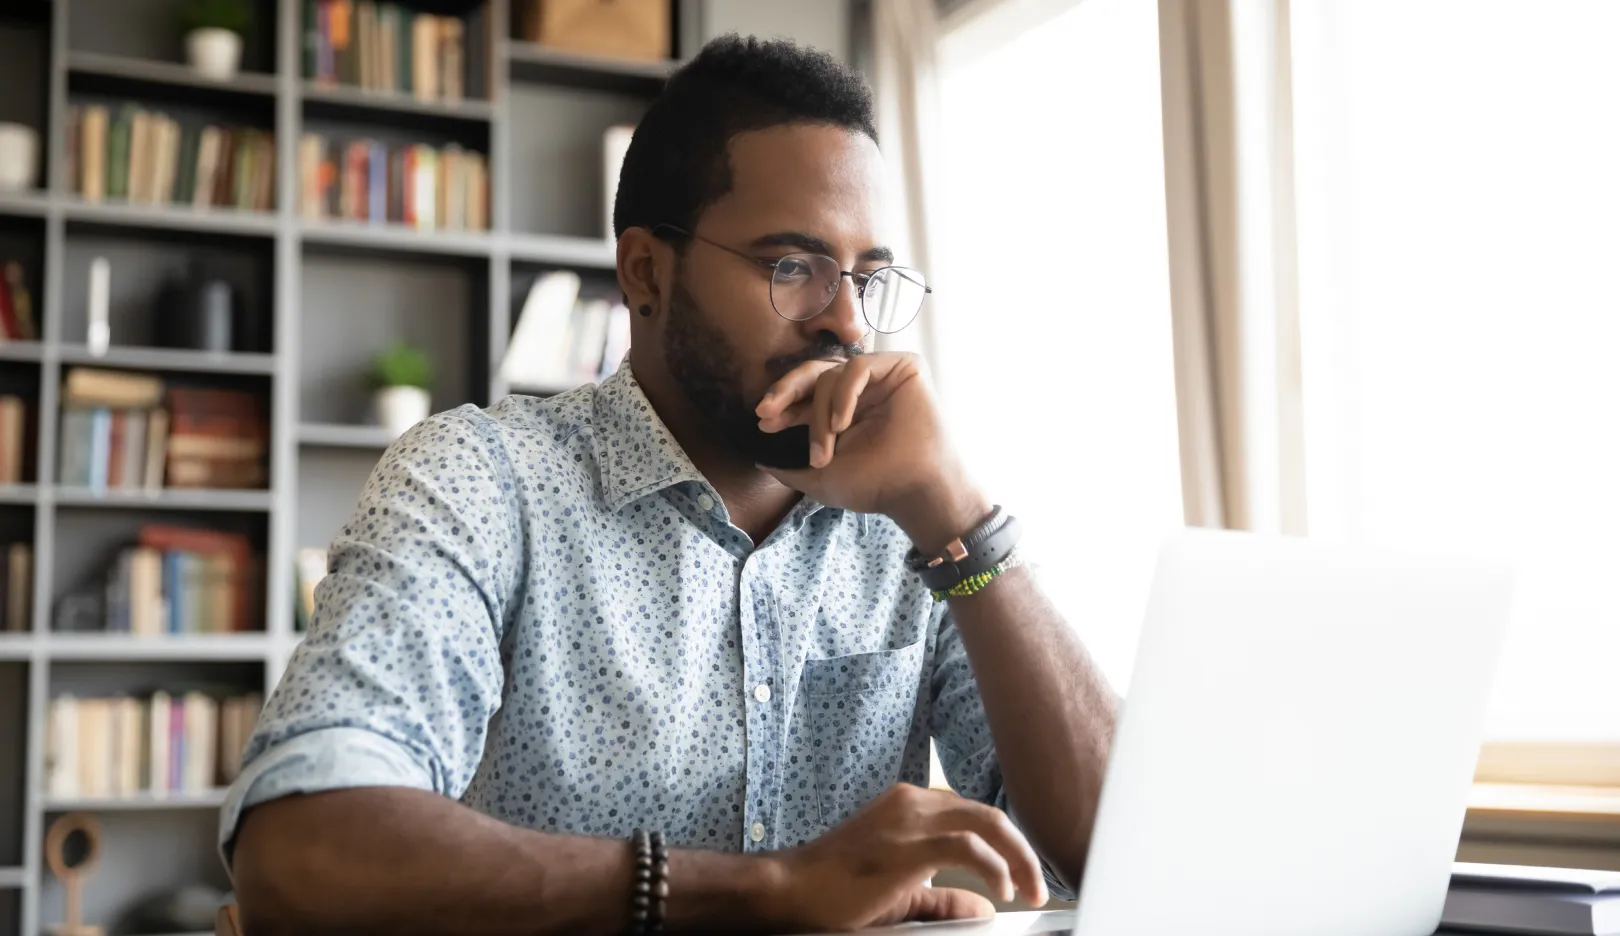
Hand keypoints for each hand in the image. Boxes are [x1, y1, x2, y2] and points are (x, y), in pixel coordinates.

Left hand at [754, 353, 989, 553]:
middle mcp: (860, 391)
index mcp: (843, 411)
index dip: (783, 405)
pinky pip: (859, 366)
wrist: (914, 490)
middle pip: (814, 373)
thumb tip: (759, 461)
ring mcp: (881, 378)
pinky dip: (844, 393)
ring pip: (832, 374)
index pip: (805, 396)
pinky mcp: (903, 367)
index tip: (763, 421)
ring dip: (820, 412)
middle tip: (767, 411)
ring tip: (826, 448)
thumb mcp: (818, 479)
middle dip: (785, 390)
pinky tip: (842, 422)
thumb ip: (787, 469)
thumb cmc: (873, 486)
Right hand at [763, 783, 1049, 932]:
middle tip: (1037, 885)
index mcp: (910, 805)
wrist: (792, 890)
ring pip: (987, 823)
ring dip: (1017, 858)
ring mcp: (910, 819)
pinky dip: (995, 867)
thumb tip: (984, 908)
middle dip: (1021, 850)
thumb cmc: (835, 889)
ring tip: (1029, 890)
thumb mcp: (900, 894)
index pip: (973, 815)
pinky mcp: (908, 844)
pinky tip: (1003, 889)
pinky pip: (968, 847)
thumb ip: (943, 898)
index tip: (1023, 873)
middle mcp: (913, 802)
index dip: (1005, 845)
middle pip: (988, 814)